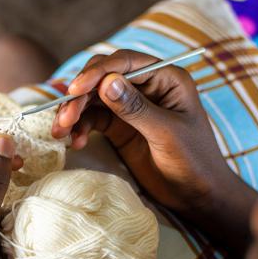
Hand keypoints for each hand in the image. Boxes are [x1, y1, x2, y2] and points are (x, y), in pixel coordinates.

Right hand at [52, 50, 257, 258]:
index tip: (75, 89)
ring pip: (92, 98)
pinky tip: (76, 142)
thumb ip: (136, 108)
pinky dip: (80, 127)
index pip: (125, 63)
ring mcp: (129, 105)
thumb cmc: (194, 161)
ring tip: (61, 132)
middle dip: (80, 95)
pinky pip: (92, 118)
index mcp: (165, 78)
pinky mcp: (118, 124)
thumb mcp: (166, 133)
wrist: (196, 195)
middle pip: (102, 77)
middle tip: (64, 118)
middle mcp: (145, 86)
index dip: (97, 73)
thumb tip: (106, 83)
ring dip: (74, 112)